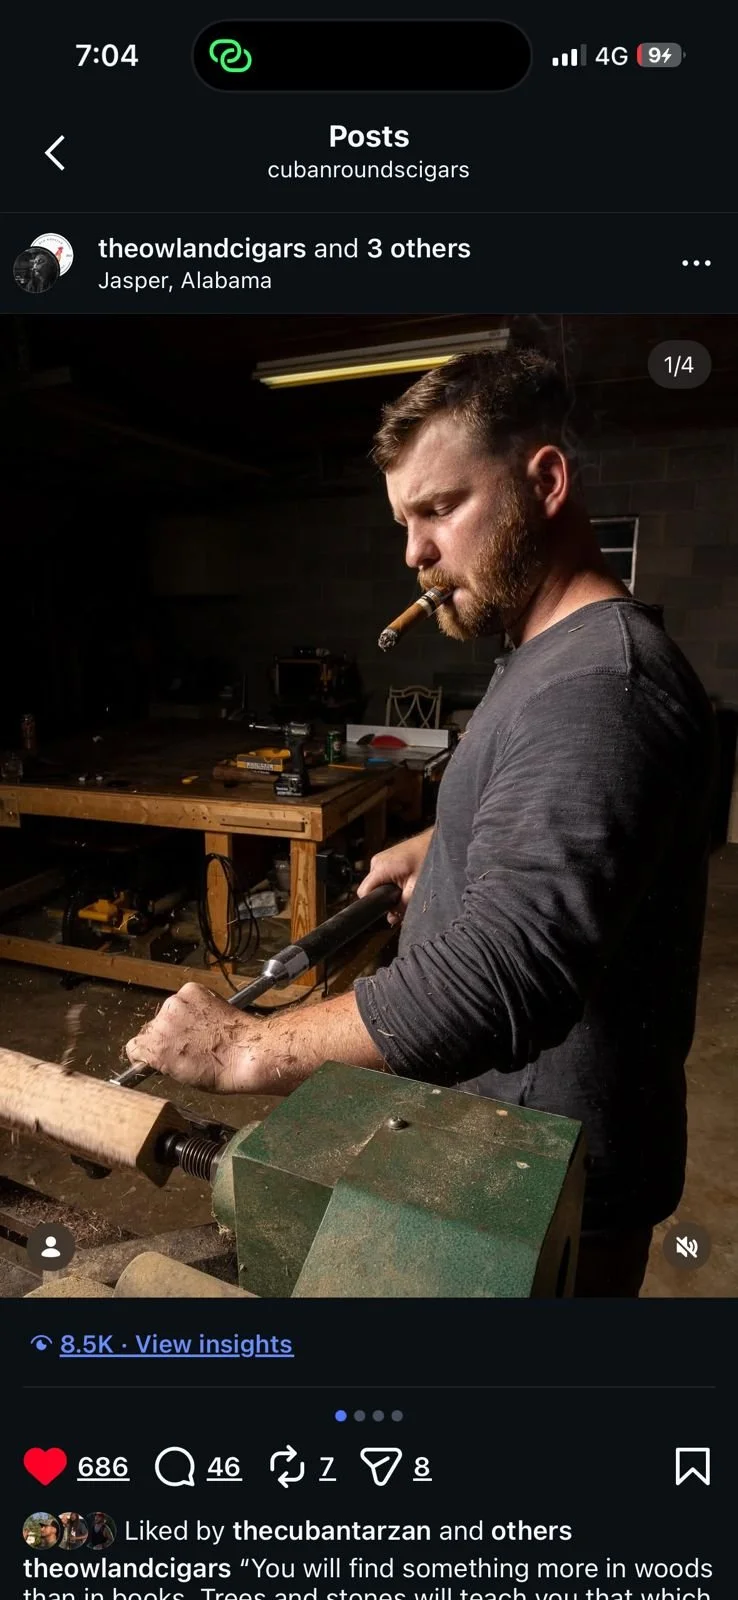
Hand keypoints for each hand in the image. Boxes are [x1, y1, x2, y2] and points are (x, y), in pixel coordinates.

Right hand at [125, 982, 250, 1091]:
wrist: (247, 1052)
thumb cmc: (219, 1071)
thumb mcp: (181, 1077)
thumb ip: (163, 1061)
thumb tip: (159, 1055)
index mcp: (153, 1047)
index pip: (134, 1046)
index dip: (146, 1052)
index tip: (155, 1055)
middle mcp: (161, 1022)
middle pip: (152, 1027)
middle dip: (166, 1035)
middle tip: (187, 1044)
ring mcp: (176, 1002)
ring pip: (169, 1011)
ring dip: (180, 1019)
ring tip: (202, 1031)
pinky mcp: (192, 990)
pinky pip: (185, 997)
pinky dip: (194, 1005)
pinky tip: (208, 1018)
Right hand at [356, 827, 432, 924]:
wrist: (438, 842)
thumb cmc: (430, 859)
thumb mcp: (416, 888)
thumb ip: (402, 905)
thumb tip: (391, 918)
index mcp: (381, 867)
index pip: (364, 892)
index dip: (375, 905)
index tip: (388, 909)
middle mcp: (377, 862)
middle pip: (372, 890)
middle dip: (386, 900)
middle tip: (404, 901)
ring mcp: (381, 859)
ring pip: (379, 885)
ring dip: (391, 892)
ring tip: (409, 888)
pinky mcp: (387, 859)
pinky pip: (384, 877)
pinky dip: (394, 884)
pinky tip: (407, 882)